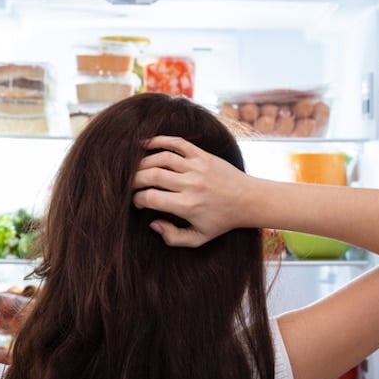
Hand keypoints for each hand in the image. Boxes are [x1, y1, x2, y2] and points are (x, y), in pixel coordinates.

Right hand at [132, 136, 248, 246]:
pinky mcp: (203, 155)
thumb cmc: (222, 221)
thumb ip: (174, 237)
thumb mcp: (199, 238)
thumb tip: (153, 224)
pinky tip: (146, 143)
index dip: (137, 199)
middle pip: (151, 175)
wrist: (248, 200)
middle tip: (130, 185)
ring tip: (136, 169)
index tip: (137, 202)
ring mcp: (197, 167)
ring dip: (143, 162)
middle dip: (134, 180)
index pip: (150, 197)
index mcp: (187, 205)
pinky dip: (160, 140)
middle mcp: (190, 184)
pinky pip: (177, 143)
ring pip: (161, 158)